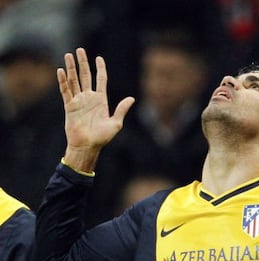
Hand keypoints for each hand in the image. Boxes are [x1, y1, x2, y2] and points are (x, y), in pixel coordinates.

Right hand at [58, 48, 134, 170]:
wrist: (88, 146)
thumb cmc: (102, 138)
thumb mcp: (116, 123)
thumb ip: (121, 109)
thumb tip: (132, 98)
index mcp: (101, 100)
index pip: (101, 80)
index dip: (100, 68)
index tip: (99, 58)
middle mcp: (89, 98)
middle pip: (85, 76)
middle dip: (83, 63)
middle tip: (80, 50)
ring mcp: (78, 101)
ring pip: (74, 80)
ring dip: (71, 68)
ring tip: (68, 55)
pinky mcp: (69, 106)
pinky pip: (65, 91)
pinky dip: (63, 81)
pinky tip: (61, 70)